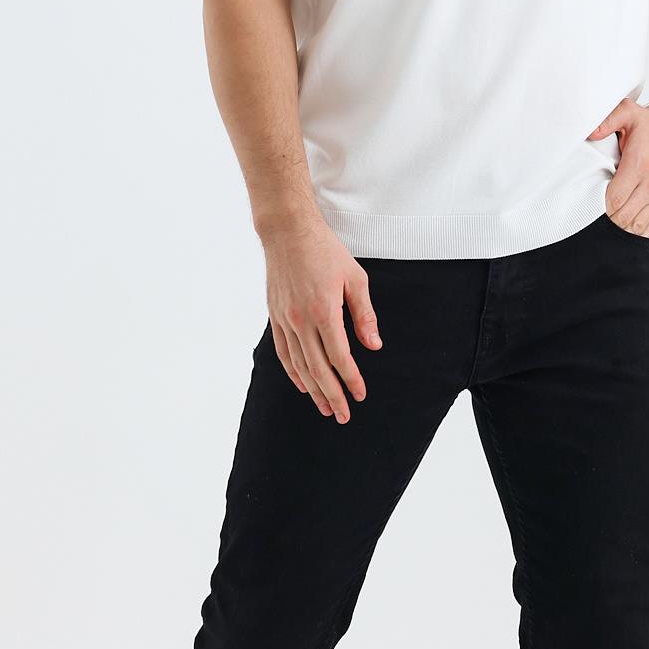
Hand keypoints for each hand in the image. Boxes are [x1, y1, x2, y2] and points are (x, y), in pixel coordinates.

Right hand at [260, 213, 381, 422]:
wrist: (287, 232)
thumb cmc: (326, 251)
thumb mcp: (355, 278)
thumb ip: (364, 314)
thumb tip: (374, 345)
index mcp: (324, 310)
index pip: (340, 356)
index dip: (351, 378)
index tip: (360, 395)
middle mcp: (301, 320)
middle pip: (318, 368)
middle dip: (332, 395)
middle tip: (344, 415)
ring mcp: (285, 320)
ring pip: (299, 365)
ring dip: (313, 390)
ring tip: (325, 408)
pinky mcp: (275, 316)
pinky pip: (284, 352)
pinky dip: (293, 372)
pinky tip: (303, 385)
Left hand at [585, 97, 648, 236]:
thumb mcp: (629, 113)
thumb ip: (607, 121)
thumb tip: (590, 132)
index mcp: (640, 165)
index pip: (615, 199)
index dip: (600, 204)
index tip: (592, 198)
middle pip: (623, 217)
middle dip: (607, 217)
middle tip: (597, 209)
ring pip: (636, 226)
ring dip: (621, 225)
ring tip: (611, 215)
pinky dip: (637, 230)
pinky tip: (627, 221)